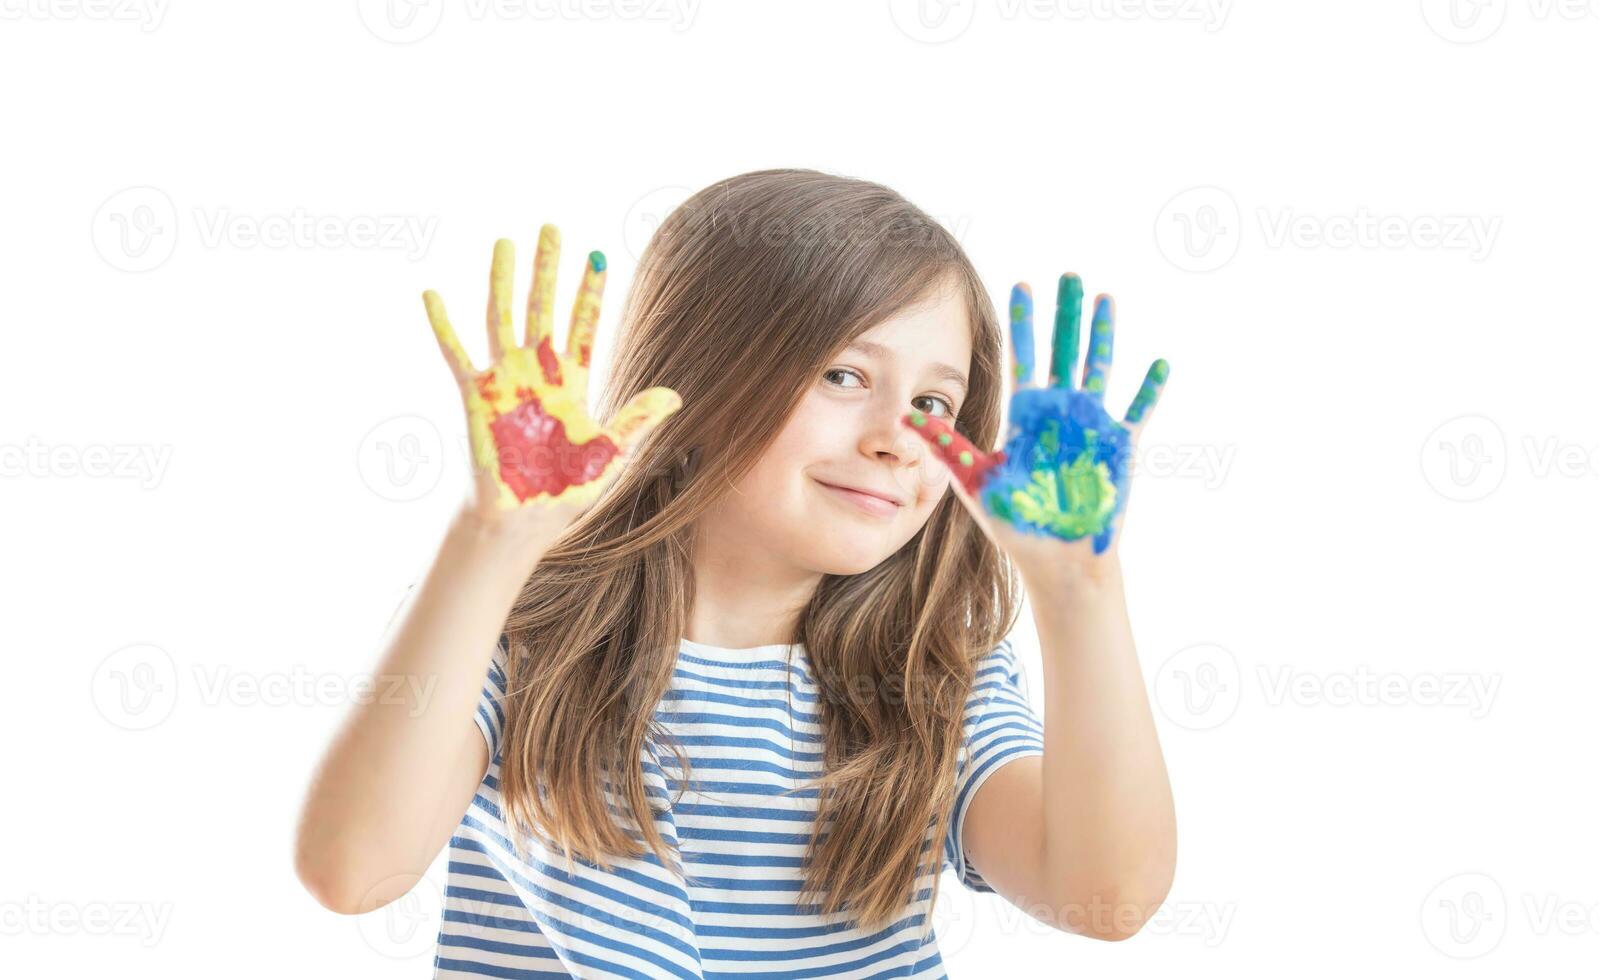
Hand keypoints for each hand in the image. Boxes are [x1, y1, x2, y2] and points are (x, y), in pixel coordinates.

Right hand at [423, 224, 681, 532]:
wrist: (523, 522)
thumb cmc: (566, 495)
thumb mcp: (610, 455)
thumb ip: (637, 420)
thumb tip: (676, 395)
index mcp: (572, 385)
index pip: (583, 326)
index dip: (590, 292)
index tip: (598, 256)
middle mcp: (538, 374)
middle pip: (544, 308)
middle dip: (549, 269)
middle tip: (553, 228)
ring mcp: (505, 382)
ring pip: (504, 317)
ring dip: (504, 280)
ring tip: (505, 242)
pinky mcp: (476, 397)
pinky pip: (456, 353)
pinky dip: (444, 324)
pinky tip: (433, 294)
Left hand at [900, 273, 1168, 572]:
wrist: (1056, 561)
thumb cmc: (1016, 524)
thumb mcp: (975, 482)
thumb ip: (947, 446)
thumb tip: (906, 418)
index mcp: (1026, 417)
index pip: (1023, 359)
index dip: (1023, 324)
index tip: (1021, 285)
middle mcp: (1059, 413)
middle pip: (1063, 351)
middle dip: (1064, 314)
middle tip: (1068, 274)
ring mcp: (1092, 426)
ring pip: (1099, 368)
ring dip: (1103, 335)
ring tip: (1105, 298)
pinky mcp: (1119, 447)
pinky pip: (1137, 411)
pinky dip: (1148, 389)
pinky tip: (1160, 363)